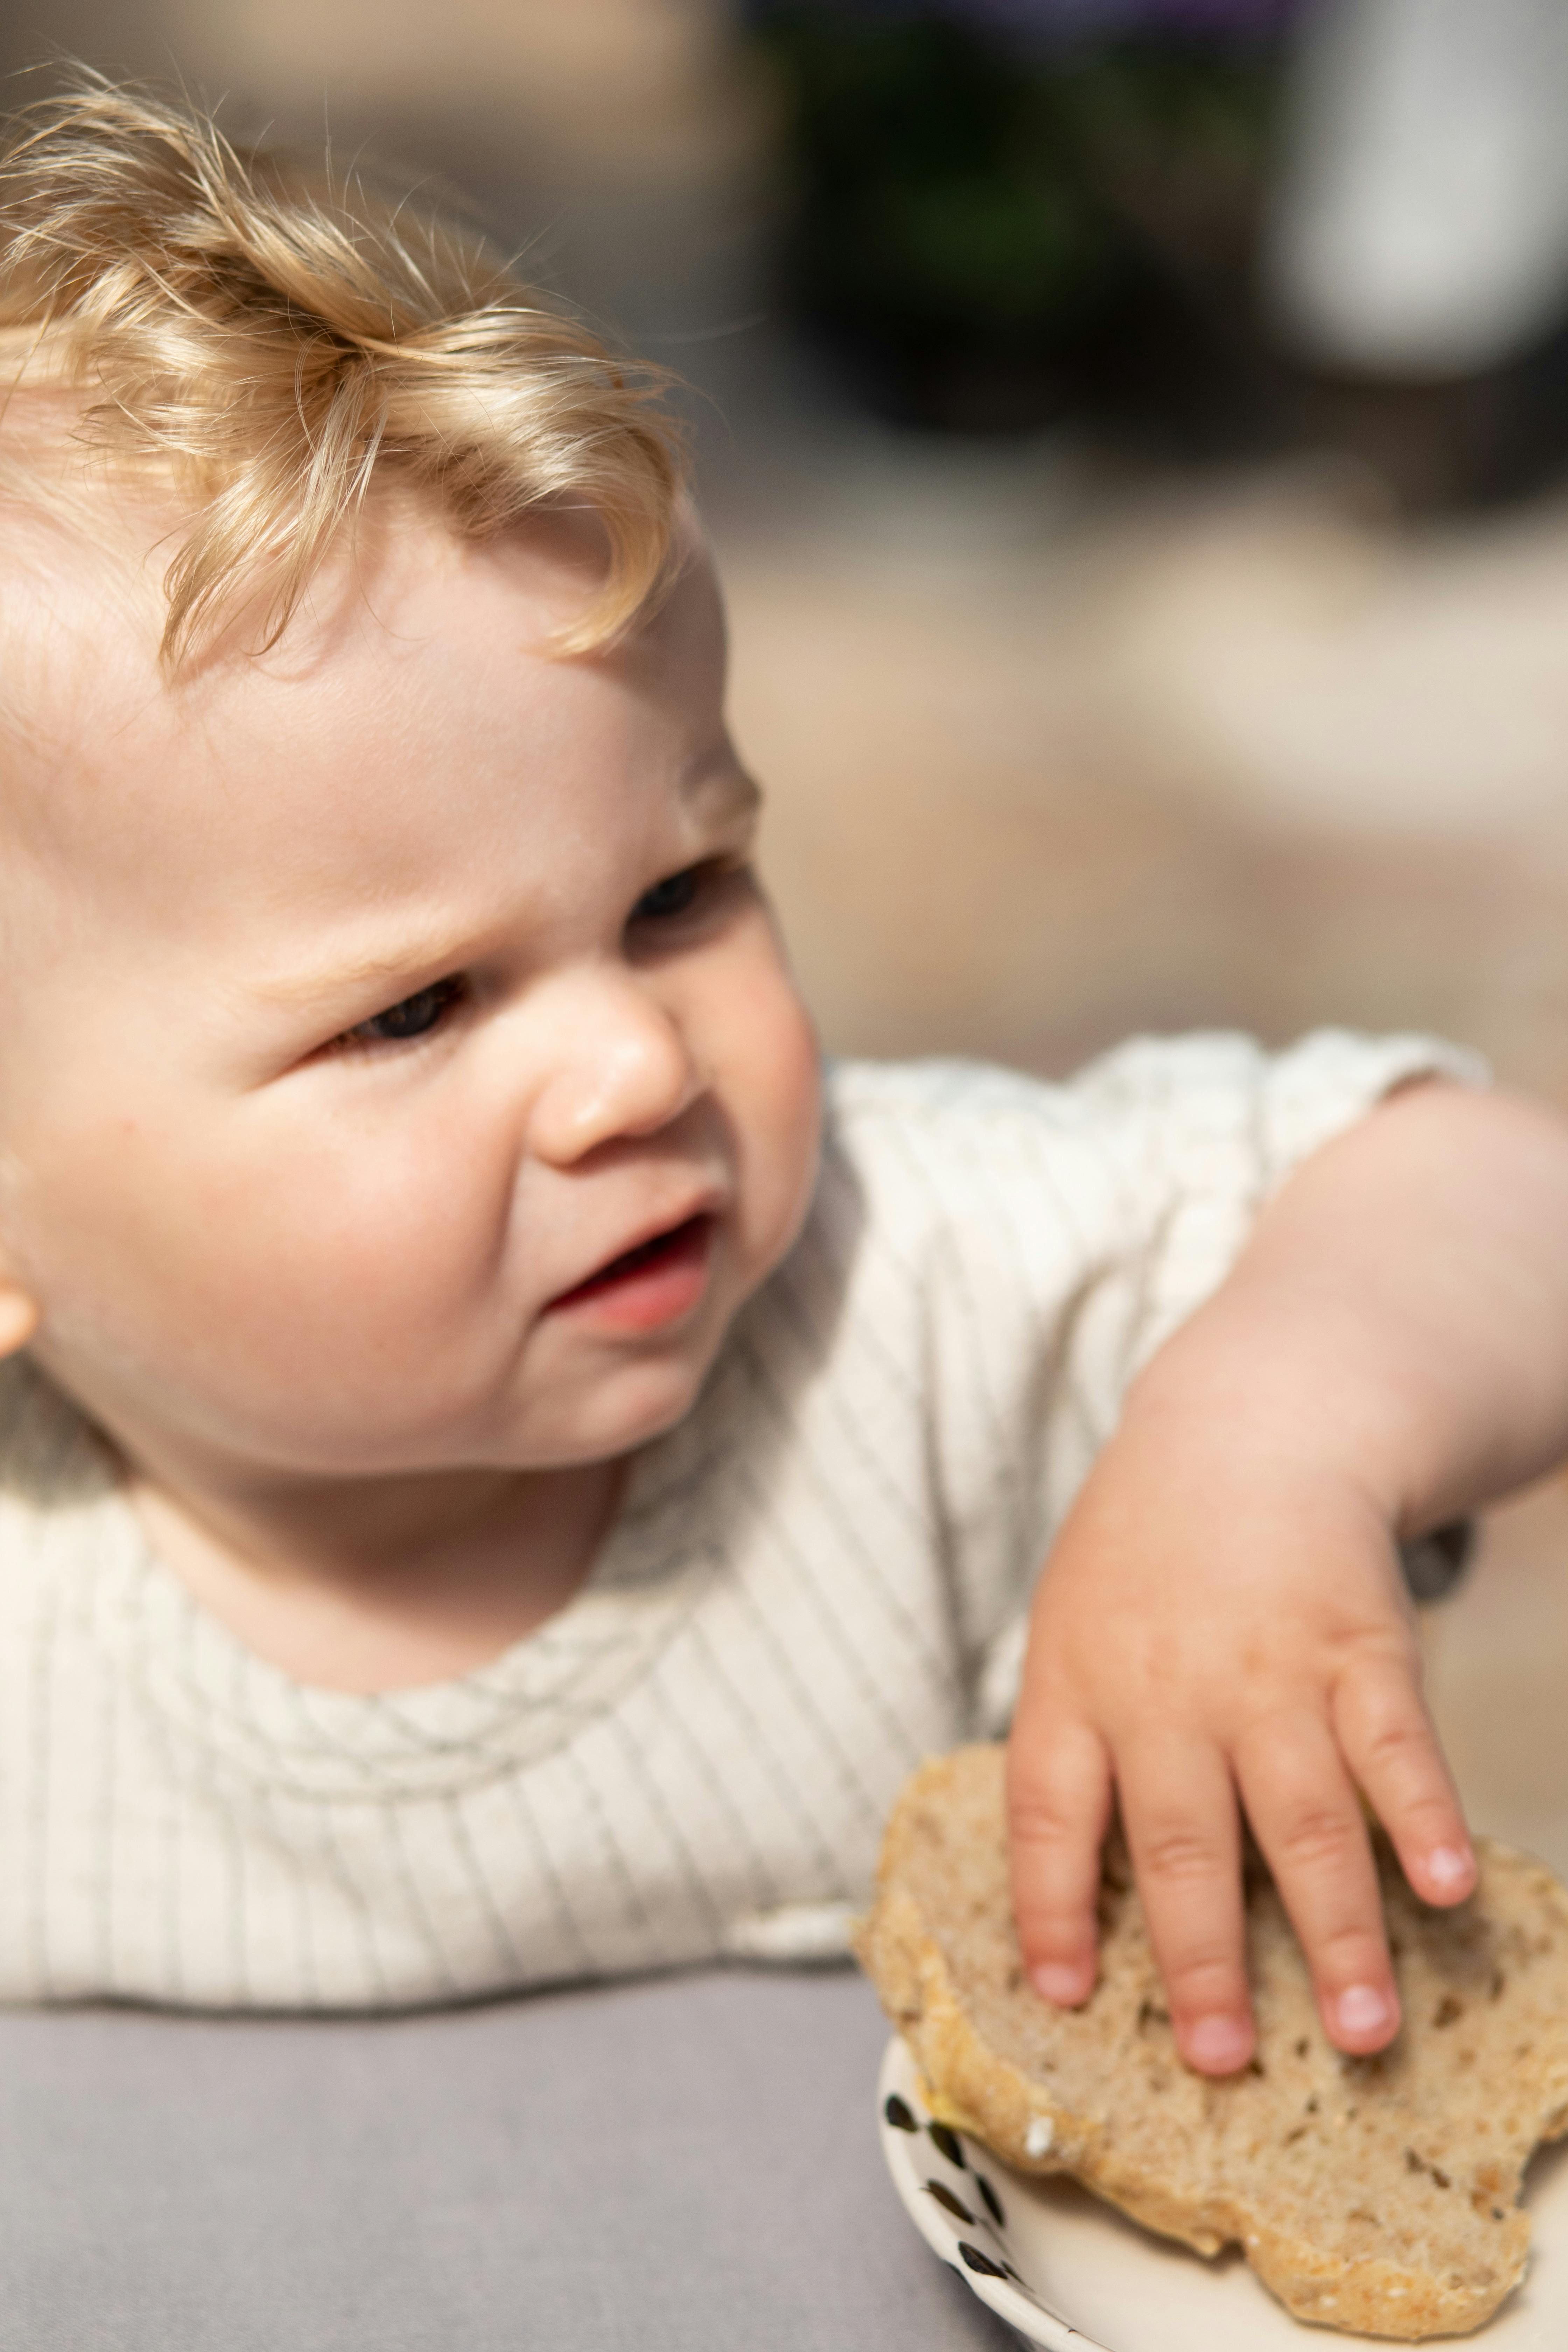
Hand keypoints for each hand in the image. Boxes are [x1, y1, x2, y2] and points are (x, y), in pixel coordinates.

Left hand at [1006, 1401, 1476, 2077]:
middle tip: (1222, 2059)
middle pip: (1181, 1842)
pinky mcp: (1360, 1647)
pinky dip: (1422, 1816)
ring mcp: (1270, 1671)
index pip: (1050, 1816)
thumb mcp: (1069, 1624)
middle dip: (1203, 1959)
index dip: (1052, 1909)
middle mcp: (1169, 1691)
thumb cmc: (1145, 1550)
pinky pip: (1393, 1743)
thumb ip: (1076, 1743)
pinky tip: (1447, 1887)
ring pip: (1303, 1818)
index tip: (1064, 1997)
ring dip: (1336, 1932)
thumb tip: (1071, 1892)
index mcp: (1079, 1685)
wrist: (1246, 1432)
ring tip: (1360, 2031)